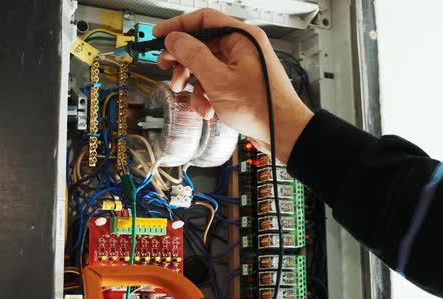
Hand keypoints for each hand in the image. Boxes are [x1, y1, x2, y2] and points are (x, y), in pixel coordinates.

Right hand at [153, 9, 312, 162]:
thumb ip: (192, 55)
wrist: (283, 133)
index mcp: (242, 38)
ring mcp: (242, 67)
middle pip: (202, 45)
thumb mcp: (217, 80)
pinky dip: (208, 97)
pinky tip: (209, 111)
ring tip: (192, 100)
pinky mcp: (241, 85)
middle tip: (167, 69)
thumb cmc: (261, 107)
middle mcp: (243, 48)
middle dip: (183, 61)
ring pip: (207, 68)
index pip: (204, 20)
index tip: (159, 36)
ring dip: (195, 85)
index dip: (178, 26)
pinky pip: (216, 84)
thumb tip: (174, 39)